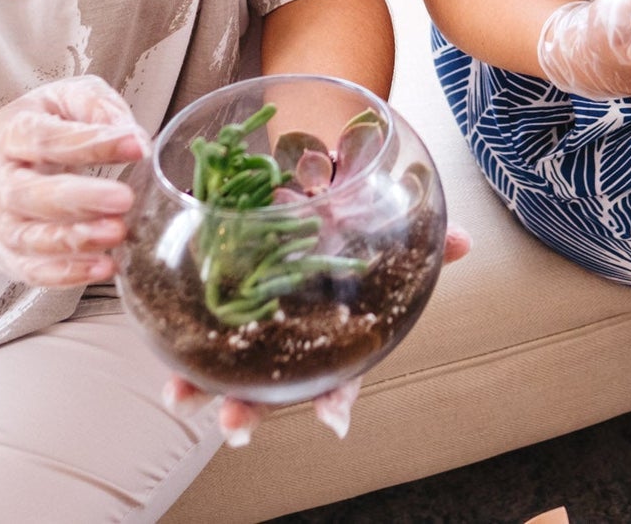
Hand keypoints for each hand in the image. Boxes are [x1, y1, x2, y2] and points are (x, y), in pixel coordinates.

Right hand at [0, 76, 148, 286]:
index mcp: (10, 134)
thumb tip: (132, 136)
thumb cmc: (32, 129)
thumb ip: (96, 107)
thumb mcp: (61, 98)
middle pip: (32, 195)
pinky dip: (67, 273)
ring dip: (77, 240)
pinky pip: (32, 270)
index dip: (92, 143)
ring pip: (31, 238)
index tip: (136, 146)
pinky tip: (103, 266)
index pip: (48, 139)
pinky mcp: (5, 255)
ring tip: (118, 233)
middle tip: (124, 199)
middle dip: (80, 199)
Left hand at [166, 225, 472, 445]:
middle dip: (251, 409)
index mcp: (332, 338)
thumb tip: (464, 239)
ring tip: (181, 398)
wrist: (312, 206)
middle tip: (237, 423)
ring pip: (225, 373)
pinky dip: (178, 354)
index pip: (340, 377)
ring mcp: (252, 332)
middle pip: (272, 388)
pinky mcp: (218, 310)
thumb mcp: (388, 235)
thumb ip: (428, 241)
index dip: (338, 397)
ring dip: (202, 389)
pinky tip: (166, 361)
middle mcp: (290, 344)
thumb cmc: (353, 234)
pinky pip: (196, 339)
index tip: (334, 416)